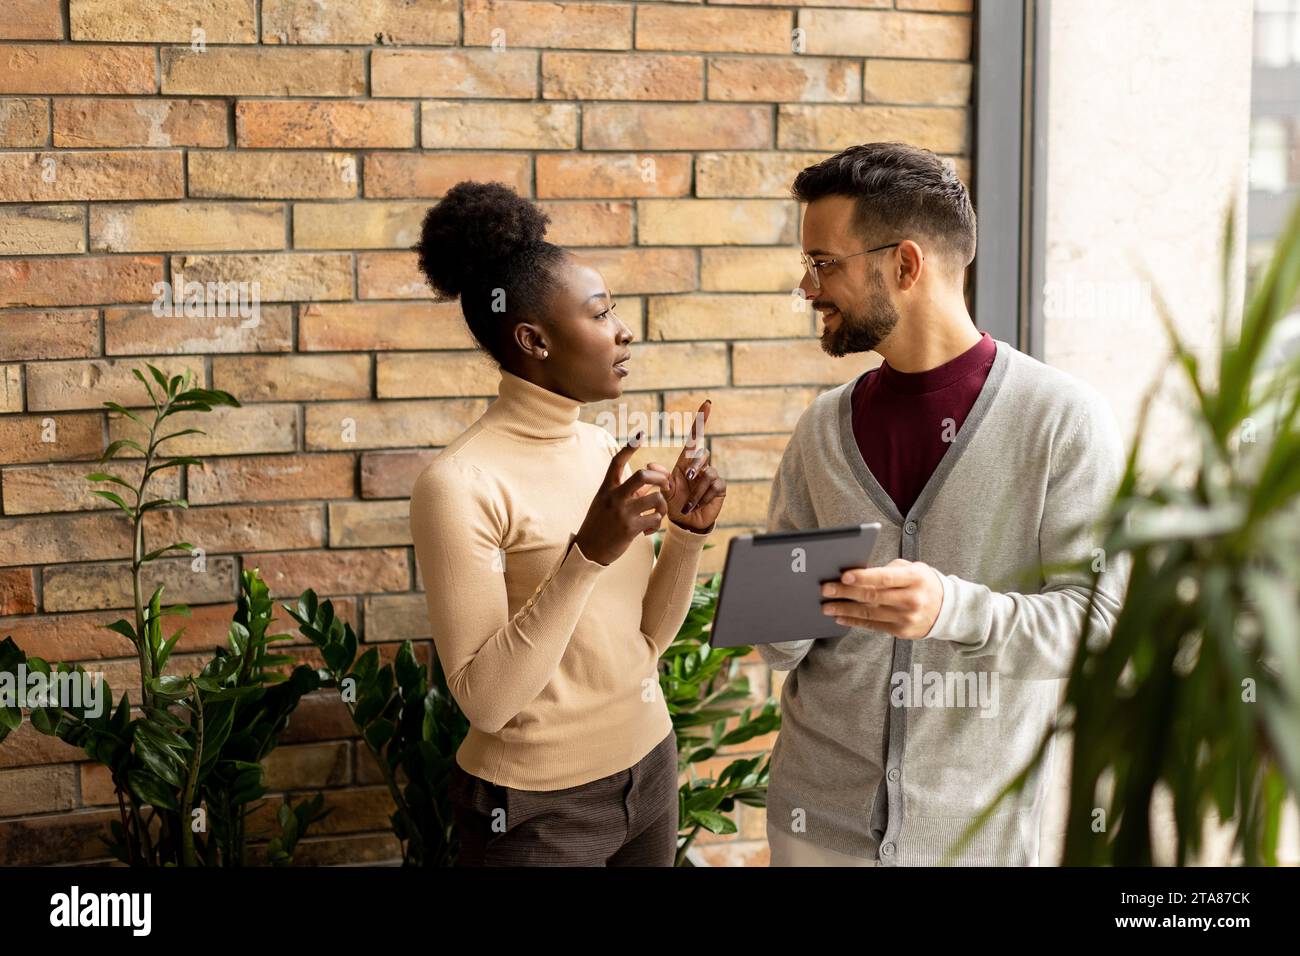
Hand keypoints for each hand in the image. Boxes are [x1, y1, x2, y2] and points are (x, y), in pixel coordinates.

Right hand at [574, 430, 671, 564]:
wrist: (588, 550)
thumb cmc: (600, 524)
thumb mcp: (607, 503)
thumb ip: (627, 492)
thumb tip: (651, 484)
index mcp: (607, 488)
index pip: (617, 462)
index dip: (629, 447)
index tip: (640, 436)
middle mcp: (614, 497)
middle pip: (643, 475)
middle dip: (660, 477)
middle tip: (666, 485)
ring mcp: (622, 512)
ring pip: (656, 498)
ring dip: (662, 506)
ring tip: (657, 513)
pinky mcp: (630, 528)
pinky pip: (655, 519)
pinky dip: (656, 524)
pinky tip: (649, 530)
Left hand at [649, 399, 724, 532]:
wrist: (685, 523)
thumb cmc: (674, 504)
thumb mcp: (663, 491)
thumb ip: (659, 478)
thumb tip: (648, 466)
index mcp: (686, 462)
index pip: (695, 437)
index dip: (701, 420)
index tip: (707, 403)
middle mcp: (700, 467)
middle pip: (702, 453)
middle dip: (694, 466)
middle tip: (686, 479)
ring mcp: (711, 477)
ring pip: (708, 472)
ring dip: (696, 489)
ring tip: (688, 503)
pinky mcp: (720, 488)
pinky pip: (715, 485)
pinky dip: (703, 497)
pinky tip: (697, 505)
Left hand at [818, 558, 943, 639]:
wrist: (947, 609)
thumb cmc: (922, 582)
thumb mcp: (912, 569)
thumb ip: (888, 570)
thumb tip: (856, 575)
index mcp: (915, 578)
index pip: (885, 578)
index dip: (863, 577)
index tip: (844, 576)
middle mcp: (912, 599)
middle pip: (873, 596)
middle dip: (845, 593)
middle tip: (825, 590)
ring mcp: (907, 618)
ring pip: (869, 613)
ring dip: (844, 610)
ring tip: (827, 606)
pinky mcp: (902, 631)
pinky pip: (873, 625)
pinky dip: (854, 621)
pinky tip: (840, 617)